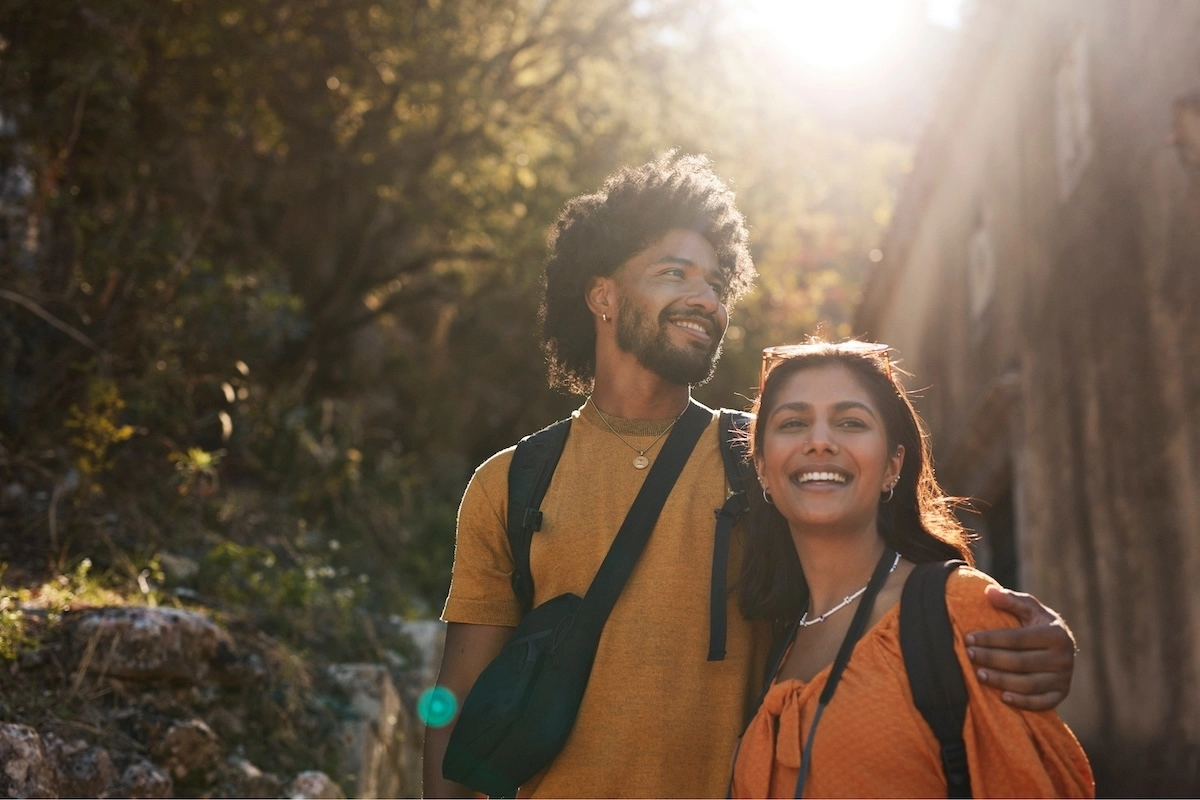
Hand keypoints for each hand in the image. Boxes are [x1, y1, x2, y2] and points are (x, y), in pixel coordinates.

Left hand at [965, 584, 1075, 710]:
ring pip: (1028, 684)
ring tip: (978, 674)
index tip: (968, 638)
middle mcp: (1064, 658)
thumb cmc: (1037, 624)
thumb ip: (1010, 599)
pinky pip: (1041, 703)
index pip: (1017, 639)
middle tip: (968, 654)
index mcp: (1056, 634)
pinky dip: (1022, 702)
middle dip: (991, 658)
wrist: (1060, 646)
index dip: (991, 639)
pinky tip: (1002, 696)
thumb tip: (989, 592)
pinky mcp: (1061, 694)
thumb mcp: (1029, 608)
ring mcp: (1064, 678)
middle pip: (1020, 662)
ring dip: (1001, 680)